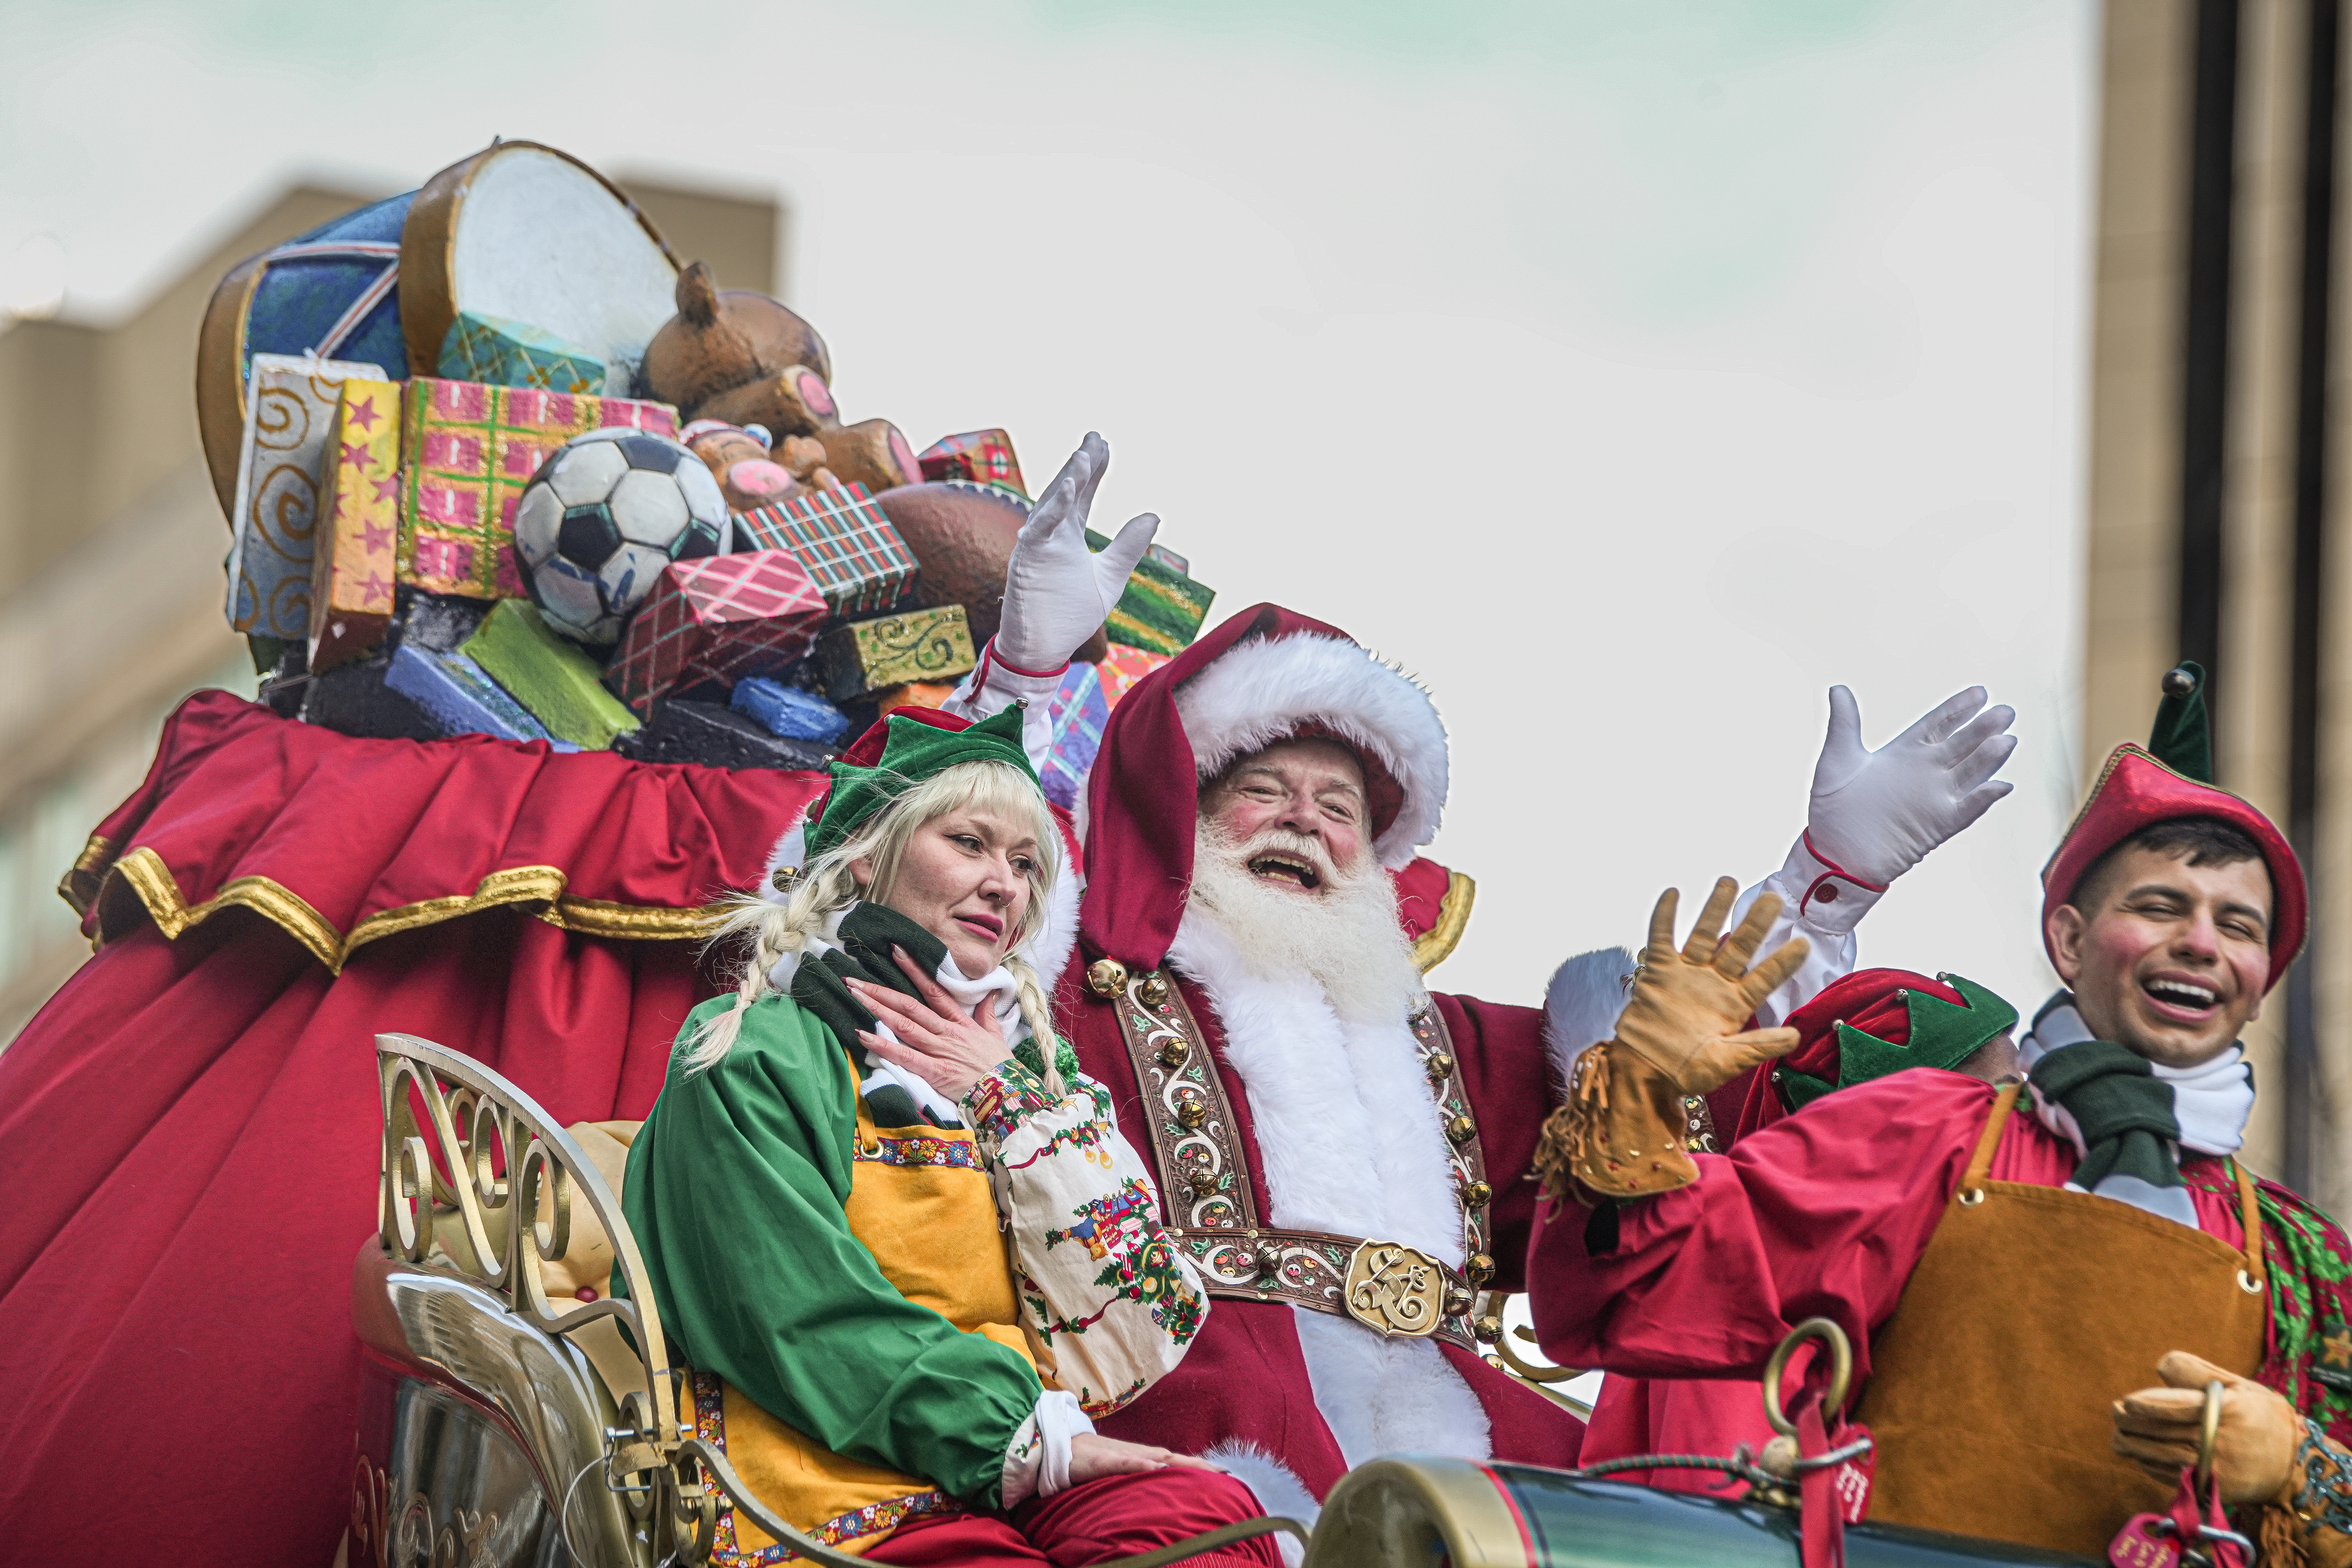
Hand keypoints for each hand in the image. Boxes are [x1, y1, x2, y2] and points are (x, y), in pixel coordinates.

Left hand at [846, 947, 1015, 1103]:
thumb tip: (990, 993)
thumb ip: (987, 1014)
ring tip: (854, 996)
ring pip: (904, 1025)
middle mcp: (947, 1032)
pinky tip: (863, 1035)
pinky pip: (905, 1056)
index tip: (896, 952)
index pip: (934, 990)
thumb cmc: (1001, 1068)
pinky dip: (884, 1046)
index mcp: (960, 1022)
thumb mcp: (995, 1035)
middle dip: (880, 991)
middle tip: (854, 978)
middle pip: (910, 1006)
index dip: (914, 970)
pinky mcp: (935, 1071)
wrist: (1010, 1095)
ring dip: (877, 1010)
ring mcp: (940, 1050)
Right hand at [994, 432, 1159, 671]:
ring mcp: (1038, 545)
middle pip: (1068, 490)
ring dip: (1069, 478)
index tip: (1105, 444)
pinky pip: (1041, 528)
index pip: (1082, 494)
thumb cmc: (1070, 614)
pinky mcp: (1028, 560)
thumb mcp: (1111, 577)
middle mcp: (1052, 534)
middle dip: (1082, 463)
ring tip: (1086, 453)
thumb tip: (1153, 515)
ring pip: (1053, 504)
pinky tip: (1068, 486)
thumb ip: (1129, 546)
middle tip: (1096, 437)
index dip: (1094, 469)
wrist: (1044, 650)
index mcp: (1068, 535)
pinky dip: (1054, 507)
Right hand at [1068, 1434, 1224, 1483]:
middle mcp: (1142, 1455)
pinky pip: (1127, 1464)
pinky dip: (1143, 1466)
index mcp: (1147, 1459)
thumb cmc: (1097, 1462)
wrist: (1063, 1448)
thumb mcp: (1124, 1473)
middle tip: (1227, 1474)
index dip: (1204, 1468)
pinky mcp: (1105, 1462)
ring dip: (1181, 1464)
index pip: (1181, 1464)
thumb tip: (1163, 1489)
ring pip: (1158, 1459)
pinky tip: (1157, 1469)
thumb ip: (1143, 1479)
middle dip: (1202, 1467)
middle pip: (1178, 1460)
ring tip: (1204, 1471)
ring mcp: (1125, 1456)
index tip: (1229, 1475)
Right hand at [1615, 879, 1808, 1093]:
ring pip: (1704, 935)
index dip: (1783, 961)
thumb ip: (1759, 1047)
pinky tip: (1674, 893)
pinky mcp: (1659, 972)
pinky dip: (1666, 916)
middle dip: (1756, 924)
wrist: (1646, 1073)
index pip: (1765, 978)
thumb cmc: (1687, 1072)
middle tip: (1774, 899)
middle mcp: (1715, 984)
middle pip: (1739, 947)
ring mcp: (1687, 975)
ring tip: (1729, 882)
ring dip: (1716, 909)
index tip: (1803, 944)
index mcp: (1736, 1005)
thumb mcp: (1727, 1062)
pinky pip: (1662, 938)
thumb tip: (1796, 1037)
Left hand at [1806, 685, 2015, 885]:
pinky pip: (1966, 810)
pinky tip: (2000, 785)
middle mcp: (1924, 773)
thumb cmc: (1832, 810)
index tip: (1980, 692)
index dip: (1958, 709)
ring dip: (1988, 759)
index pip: (1937, 725)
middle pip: (1960, 745)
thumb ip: (1844, 723)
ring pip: (1969, 774)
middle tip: (2004, 711)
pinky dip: (1982, 799)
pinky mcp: (1937, 826)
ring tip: (2006, 739)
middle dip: (1982, 728)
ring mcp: (1933, 798)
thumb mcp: (1837, 760)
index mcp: (1903, 753)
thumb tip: (1837, 688)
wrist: (1833, 854)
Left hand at [2112, 1351, 2300, 1504]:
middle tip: (2116, 1413)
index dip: (2147, 1405)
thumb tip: (2160, 1365)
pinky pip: (2173, 1477)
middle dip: (2131, 1423)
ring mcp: (2216, 1468)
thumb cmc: (2260, 1415)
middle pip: (2163, 1433)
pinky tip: (2139, 1454)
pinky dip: (2151, 1465)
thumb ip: (2198, 1373)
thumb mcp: (2238, 1386)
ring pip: (2162, 1457)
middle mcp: (2220, 1441)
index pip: (2177, 1408)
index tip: (2127, 1401)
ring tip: (2118, 1435)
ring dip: (2134, 1446)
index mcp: (2226, 1410)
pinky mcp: (2214, 1488)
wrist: (2293, 1463)